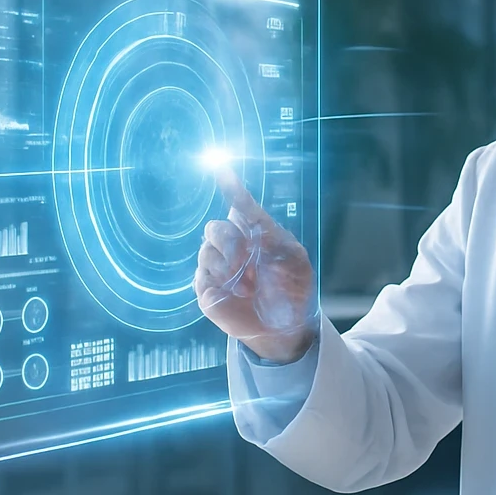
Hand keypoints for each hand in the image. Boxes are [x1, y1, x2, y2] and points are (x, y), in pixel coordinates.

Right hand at [194, 170, 316, 362]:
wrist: (289, 327)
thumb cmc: (294, 289)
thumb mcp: (293, 257)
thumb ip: (272, 234)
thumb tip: (245, 214)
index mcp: (255, 233)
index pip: (239, 205)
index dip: (230, 186)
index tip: (220, 168)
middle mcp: (233, 247)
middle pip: (216, 228)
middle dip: (230, 241)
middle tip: (248, 260)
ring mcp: (218, 269)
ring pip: (206, 251)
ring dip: (228, 266)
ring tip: (249, 285)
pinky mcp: (207, 290)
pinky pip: (201, 276)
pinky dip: (218, 282)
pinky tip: (236, 293)